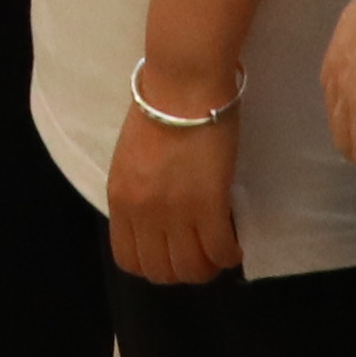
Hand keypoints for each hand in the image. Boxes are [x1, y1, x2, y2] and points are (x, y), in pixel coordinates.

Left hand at [106, 96, 240, 287]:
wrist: (183, 85)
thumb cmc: (161, 109)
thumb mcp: (132, 158)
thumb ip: (139, 192)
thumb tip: (156, 217)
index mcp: (119, 199)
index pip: (128, 259)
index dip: (153, 266)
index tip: (172, 254)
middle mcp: (142, 213)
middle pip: (160, 271)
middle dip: (183, 271)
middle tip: (201, 255)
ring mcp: (174, 212)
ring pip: (191, 268)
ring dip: (208, 267)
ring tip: (220, 251)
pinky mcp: (208, 204)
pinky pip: (219, 250)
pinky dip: (230, 255)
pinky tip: (235, 245)